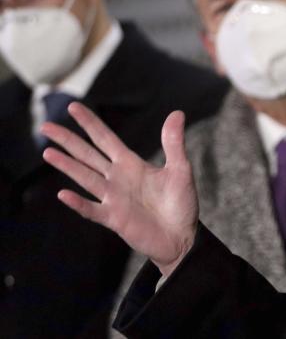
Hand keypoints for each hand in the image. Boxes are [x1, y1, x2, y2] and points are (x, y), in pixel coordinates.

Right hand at [41, 102, 198, 276]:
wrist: (182, 236)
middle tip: (45, 126)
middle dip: (68, 140)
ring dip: (67, 166)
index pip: (105, 139)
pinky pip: (92, 209)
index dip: (90, 123)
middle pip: (87, 155)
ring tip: (48, 152)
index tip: (73, 106)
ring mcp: (113, 198)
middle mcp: (117, 178)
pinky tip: (63, 194)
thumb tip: (177, 112)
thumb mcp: (180, 169)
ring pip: (84, 178)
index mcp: (131, 164)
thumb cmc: (181, 203)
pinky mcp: (114, 218)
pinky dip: (78, 203)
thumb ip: (173, 143)